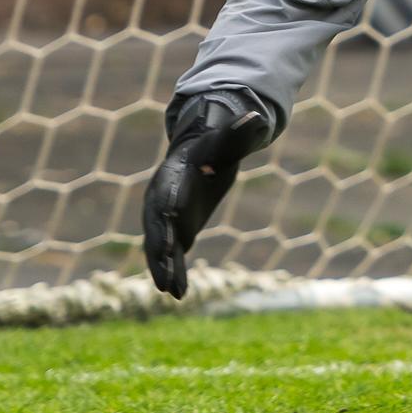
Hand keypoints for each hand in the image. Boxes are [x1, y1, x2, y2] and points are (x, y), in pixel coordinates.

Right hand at [142, 89, 271, 297]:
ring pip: (159, 247)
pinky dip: (173, 272)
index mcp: (171, 177)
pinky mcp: (174, 231)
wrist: (201, 156)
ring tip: (172, 292)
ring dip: (164, 269)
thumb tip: (256, 118)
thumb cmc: (213, 147)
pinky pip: (170, 255)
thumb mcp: (227, 141)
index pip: (166, 196)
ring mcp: (164, 219)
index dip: (166, 212)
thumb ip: (238, 133)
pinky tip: (179, 294)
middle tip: (163, 271)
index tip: (167, 229)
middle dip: (158, 249)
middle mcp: (160, 200)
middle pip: (155, 228)